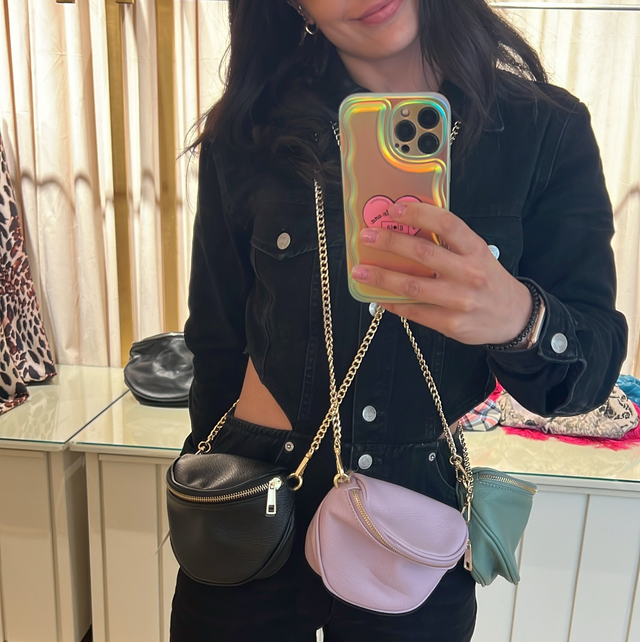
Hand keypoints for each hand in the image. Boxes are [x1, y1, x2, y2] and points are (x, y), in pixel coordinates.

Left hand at [351, 202, 532, 345]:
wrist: (514, 316)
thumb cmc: (488, 281)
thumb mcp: (477, 255)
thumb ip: (449, 244)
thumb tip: (407, 230)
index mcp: (476, 250)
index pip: (446, 224)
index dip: (418, 214)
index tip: (393, 210)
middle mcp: (469, 273)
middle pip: (423, 253)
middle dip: (389, 242)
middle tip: (367, 237)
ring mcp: (459, 300)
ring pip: (413, 286)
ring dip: (382, 276)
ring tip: (361, 271)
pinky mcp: (451, 324)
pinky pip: (414, 312)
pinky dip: (392, 303)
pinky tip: (377, 295)